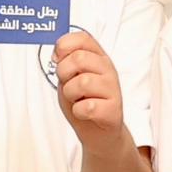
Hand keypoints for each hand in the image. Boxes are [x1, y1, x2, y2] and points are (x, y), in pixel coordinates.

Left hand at [52, 28, 129, 150]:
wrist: (98, 133)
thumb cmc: (83, 102)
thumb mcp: (70, 77)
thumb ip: (65, 62)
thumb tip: (58, 52)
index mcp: (98, 57)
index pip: (83, 38)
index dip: (64, 45)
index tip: (58, 59)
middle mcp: (108, 70)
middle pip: (79, 58)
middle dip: (64, 73)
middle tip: (67, 84)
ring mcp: (113, 89)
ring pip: (82, 82)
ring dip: (70, 94)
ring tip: (77, 100)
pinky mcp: (114, 110)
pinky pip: (87, 106)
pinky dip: (78, 111)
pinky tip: (84, 112)